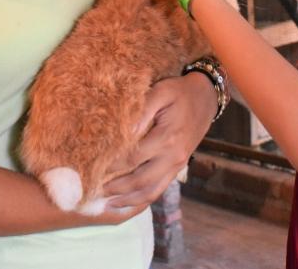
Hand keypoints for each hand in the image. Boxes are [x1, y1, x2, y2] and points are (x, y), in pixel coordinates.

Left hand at [102, 74, 214, 211]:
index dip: (111, 166)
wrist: (206, 98)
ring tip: (106, 204)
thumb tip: (123, 132)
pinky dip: (141, 200)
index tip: (91, 168)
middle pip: (139, 181)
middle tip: (92, 191)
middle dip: (115, 189)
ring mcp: (177, 165)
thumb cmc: (179, 93)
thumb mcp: (161, 92)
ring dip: (128, 200)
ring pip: (150, 192)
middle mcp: (173, 157)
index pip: (132, 158)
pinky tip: (126, 202)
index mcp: (168, 138)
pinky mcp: (178, 168)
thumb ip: (142, 110)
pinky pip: (159, 190)